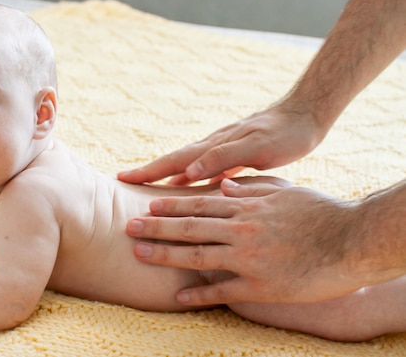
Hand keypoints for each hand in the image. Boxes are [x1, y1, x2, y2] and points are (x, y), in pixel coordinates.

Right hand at [117, 102, 323, 184]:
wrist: (306, 116)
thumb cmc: (284, 134)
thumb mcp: (256, 146)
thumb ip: (223, 157)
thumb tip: (189, 171)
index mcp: (214, 147)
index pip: (174, 161)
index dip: (149, 171)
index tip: (123, 179)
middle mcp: (213, 148)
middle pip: (175, 162)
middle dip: (149, 173)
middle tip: (124, 182)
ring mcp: (222, 151)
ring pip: (188, 167)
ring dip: (167, 178)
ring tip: (150, 191)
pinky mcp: (235, 157)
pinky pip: (205, 171)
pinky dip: (191, 180)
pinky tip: (190, 189)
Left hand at [127, 178, 364, 304]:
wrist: (352, 241)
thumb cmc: (322, 212)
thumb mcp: (284, 192)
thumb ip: (251, 188)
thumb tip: (223, 185)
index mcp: (247, 206)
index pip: (199, 204)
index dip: (171, 204)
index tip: (147, 203)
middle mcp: (242, 229)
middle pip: (189, 227)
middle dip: (156, 226)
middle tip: (128, 226)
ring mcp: (249, 258)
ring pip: (197, 255)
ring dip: (165, 254)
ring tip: (139, 252)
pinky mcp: (260, 286)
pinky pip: (222, 291)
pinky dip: (198, 294)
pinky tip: (177, 296)